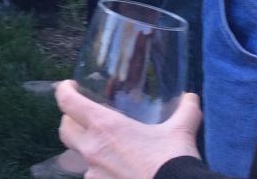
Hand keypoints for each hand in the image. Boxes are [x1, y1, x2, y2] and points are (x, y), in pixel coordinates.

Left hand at [55, 81, 202, 178]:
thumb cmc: (173, 161)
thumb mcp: (181, 131)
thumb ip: (185, 110)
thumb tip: (191, 97)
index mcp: (104, 126)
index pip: (67, 102)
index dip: (64, 90)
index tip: (70, 86)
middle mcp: (92, 149)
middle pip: (65, 130)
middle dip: (70, 121)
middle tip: (83, 117)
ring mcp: (93, 173)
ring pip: (79, 156)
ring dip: (88, 149)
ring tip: (106, 148)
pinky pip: (93, 176)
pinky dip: (100, 171)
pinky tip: (117, 169)